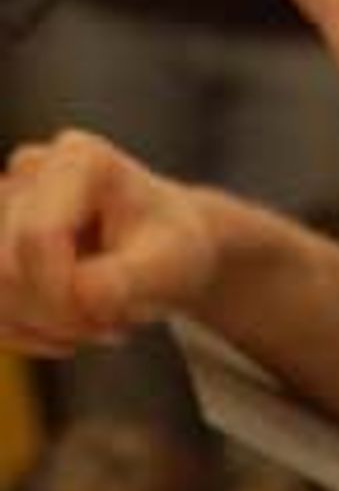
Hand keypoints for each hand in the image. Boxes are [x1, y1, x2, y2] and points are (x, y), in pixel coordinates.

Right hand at [0, 131, 216, 353]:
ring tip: (93, 324)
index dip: (61, 296)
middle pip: (7, 267)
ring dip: (37, 327)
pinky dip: (20, 330)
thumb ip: (122, 281)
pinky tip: (65, 330)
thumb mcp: (166, 266)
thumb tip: (78, 295)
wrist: (168, 246)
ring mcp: (5, 200)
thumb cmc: (172, 248)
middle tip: (110, 327)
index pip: (38, 238)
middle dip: (56, 316)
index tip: (112, 323)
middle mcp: (32, 169)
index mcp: (79, 160)